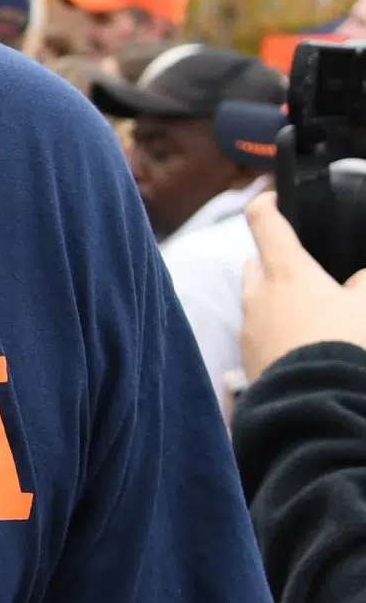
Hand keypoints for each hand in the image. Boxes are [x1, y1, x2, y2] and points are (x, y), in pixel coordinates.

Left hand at [243, 192, 365, 379]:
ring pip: (255, 301)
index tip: (272, 198)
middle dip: (274, 262)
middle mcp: (258, 295)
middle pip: (256, 264)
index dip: (268, 204)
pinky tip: (300, 343)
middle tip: (304, 269)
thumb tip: (359, 280)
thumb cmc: (343, 346)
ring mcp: (249, 327)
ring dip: (275, 299)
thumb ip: (364, 284)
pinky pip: (258, 333)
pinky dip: (274, 331)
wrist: (313, 404)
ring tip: (309, 312)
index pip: (265, 222)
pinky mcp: (248, 357)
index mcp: (286, 271)